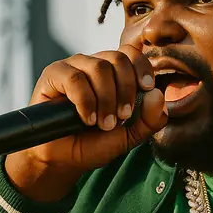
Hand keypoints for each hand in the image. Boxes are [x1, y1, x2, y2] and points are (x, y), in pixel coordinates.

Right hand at [5, 45, 167, 201]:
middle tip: (123, 116)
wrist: (64, 160)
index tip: (147, 87)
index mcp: (113, 73)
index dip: (141, 66)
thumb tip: (159, 94)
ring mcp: (73, 68)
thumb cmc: (94, 144)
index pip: (130, 53)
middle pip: (117, 58)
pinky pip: (74, 78)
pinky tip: (87, 119)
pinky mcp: (53, 75)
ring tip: (104, 123)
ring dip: (106, 98)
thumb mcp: (130, 135)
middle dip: (125, 89)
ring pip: (98, 67)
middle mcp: (93, 65)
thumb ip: (150, 119)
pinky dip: (85, 100)